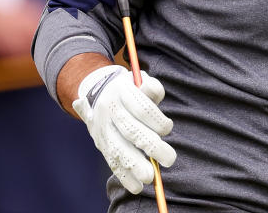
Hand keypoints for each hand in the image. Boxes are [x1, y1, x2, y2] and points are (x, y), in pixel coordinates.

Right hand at [72, 65, 176, 193]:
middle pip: (130, 130)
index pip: (140, 107)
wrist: (97, 91)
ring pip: (117, 148)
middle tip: (169, 159)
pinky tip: (136, 187)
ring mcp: (102, 128)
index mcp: (121, 91)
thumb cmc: (130, 88)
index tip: (168, 128)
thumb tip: (154, 93)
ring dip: (134, 165)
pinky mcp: (100, 144)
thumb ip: (151, 87)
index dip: (156, 119)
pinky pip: (111, 161)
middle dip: (150, 146)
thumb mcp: (139, 80)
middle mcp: (109, 110)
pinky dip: (124, 176)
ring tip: (150, 178)